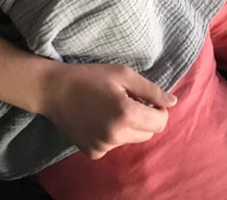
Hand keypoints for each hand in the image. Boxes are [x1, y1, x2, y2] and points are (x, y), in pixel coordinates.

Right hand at [40, 63, 176, 158]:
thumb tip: (173, 103)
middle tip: (125, 100)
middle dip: (143, 118)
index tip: (143, 98)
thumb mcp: (122, 74)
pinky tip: (97, 119)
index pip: (161, 122)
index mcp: (127, 114)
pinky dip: (112, 134)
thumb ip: (151, 90)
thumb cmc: (89, 77)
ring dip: (128, 126)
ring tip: (109, 108)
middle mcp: (117, 135)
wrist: (53, 90)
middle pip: (148, 133)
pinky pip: (114, 145)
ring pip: (131, 139)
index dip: (157, 109)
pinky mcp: (94, 152)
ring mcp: (104, 146)